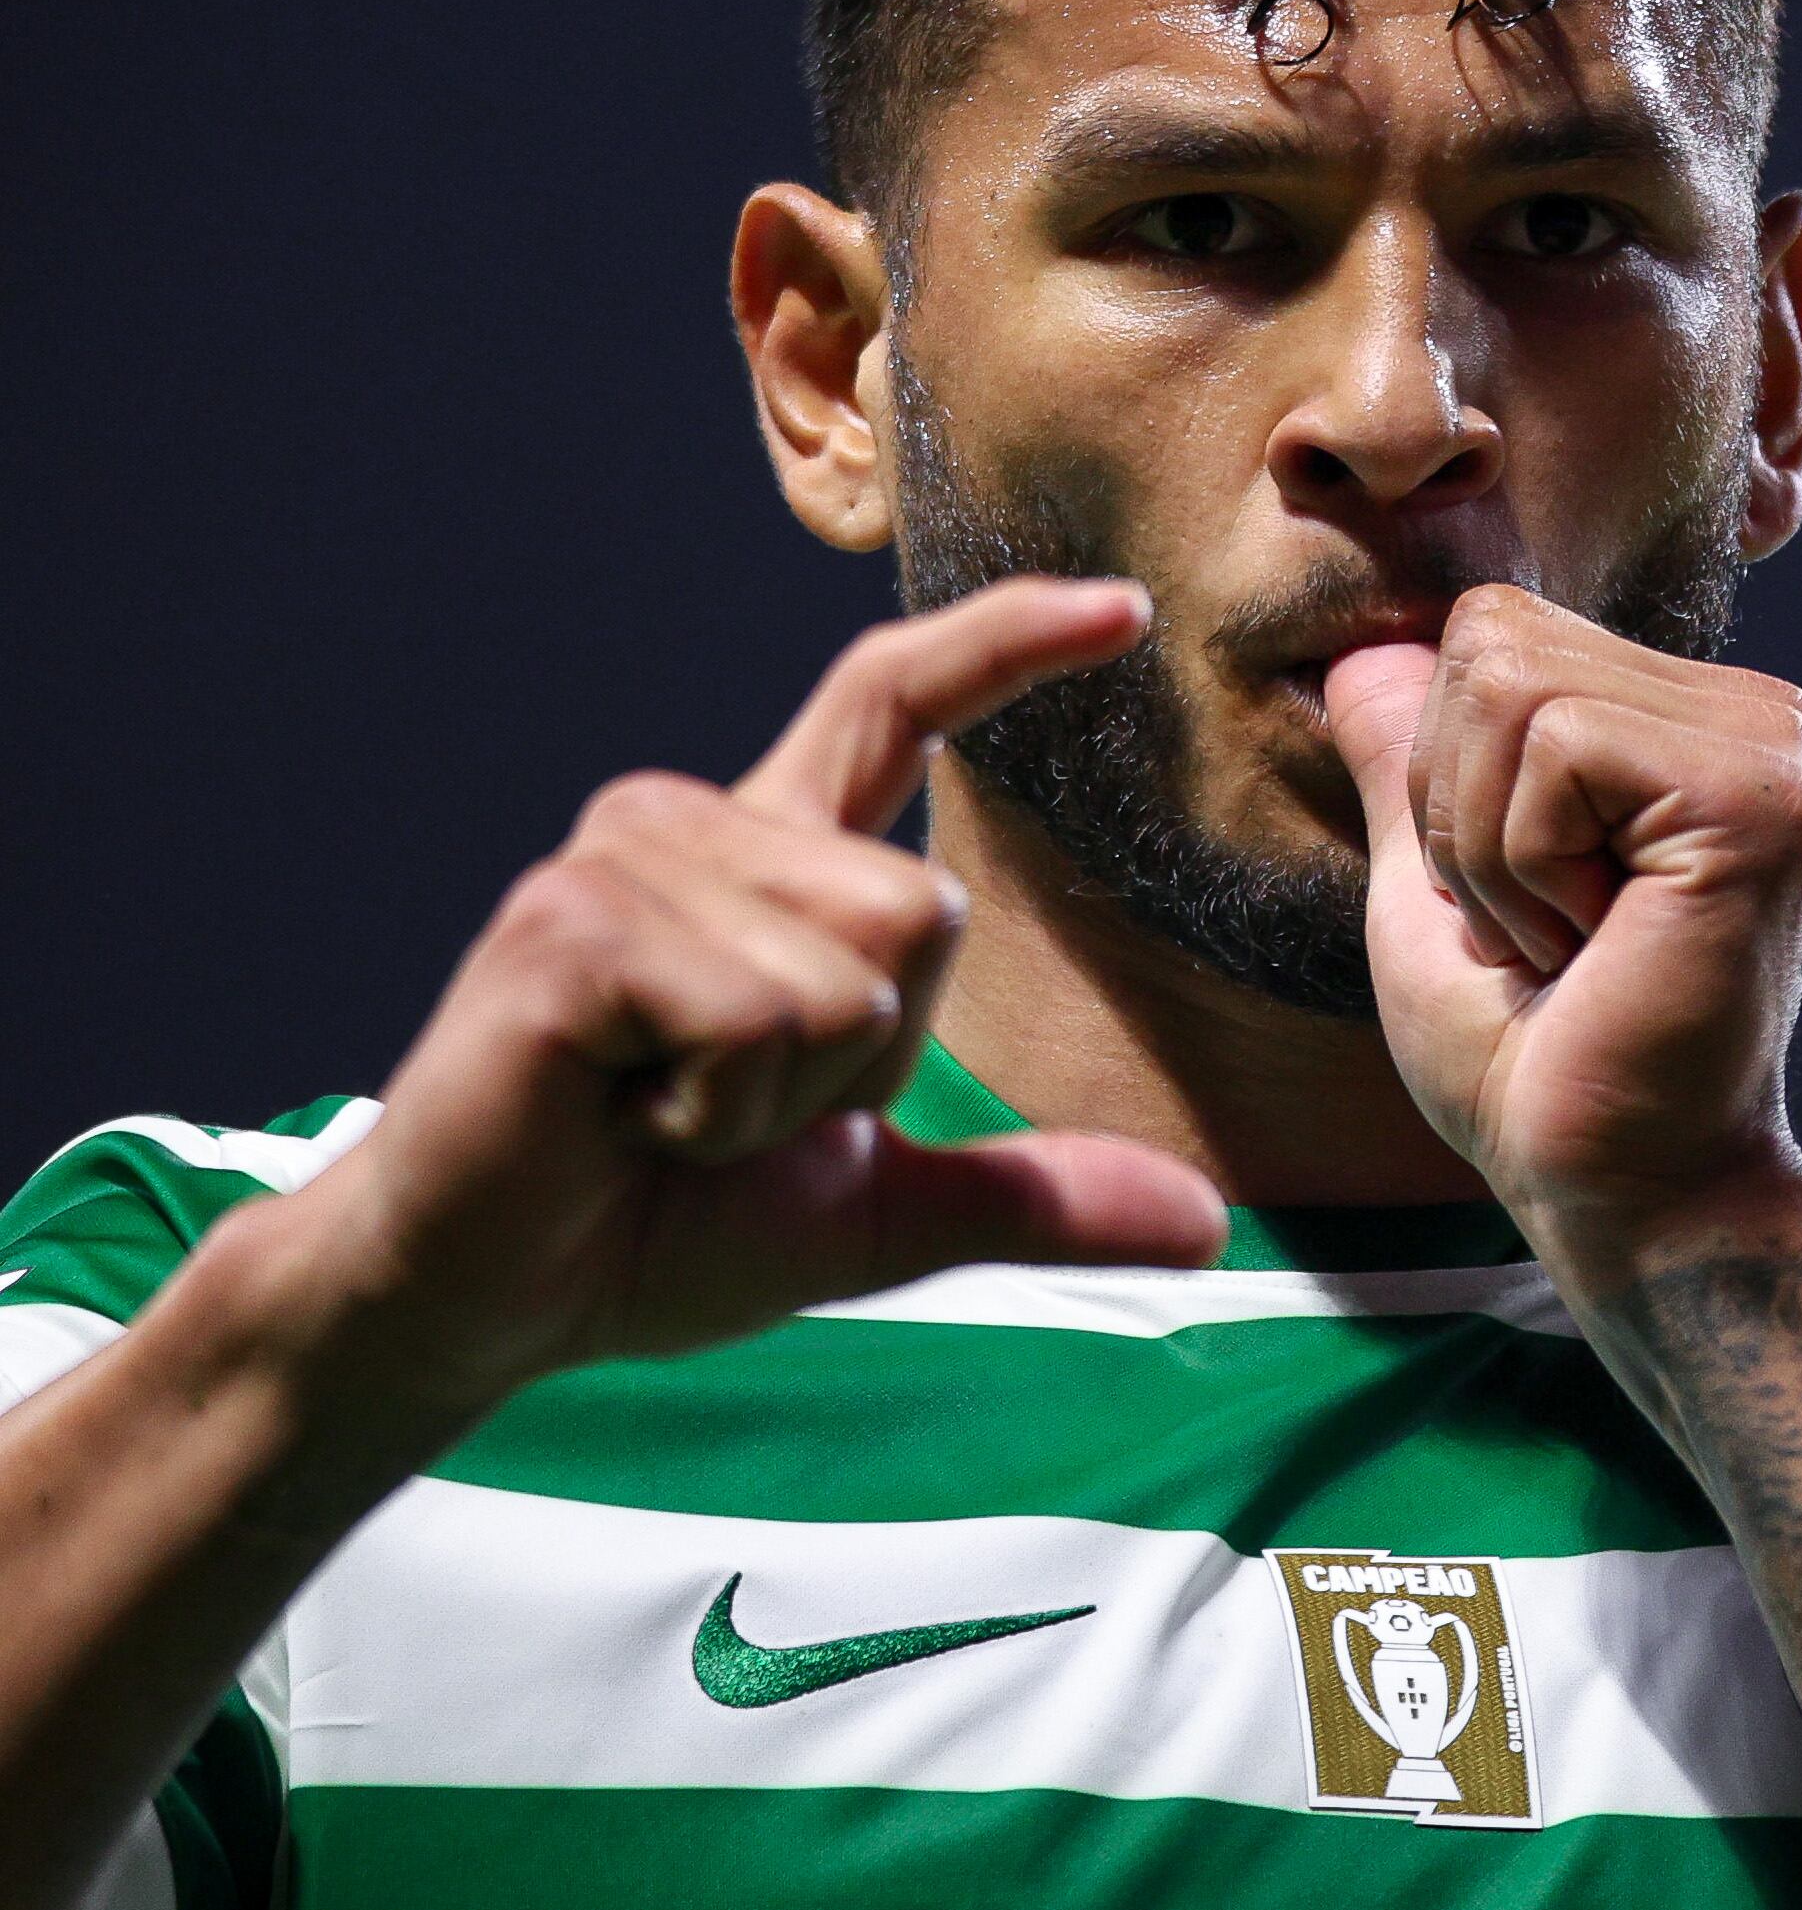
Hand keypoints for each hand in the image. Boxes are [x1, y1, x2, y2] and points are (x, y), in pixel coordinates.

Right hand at [264, 578, 1224, 1428]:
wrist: (488, 1301)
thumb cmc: (657, 1230)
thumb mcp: (878, 1208)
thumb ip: (1032, 1194)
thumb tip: (1205, 1226)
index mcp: (772, 860)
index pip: (897, 702)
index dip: (1010, 645)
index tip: (1125, 608)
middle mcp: (699, 822)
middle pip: (921, 907)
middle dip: (862, 1060)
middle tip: (724, 1108)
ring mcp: (629, 859)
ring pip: (852, 969)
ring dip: (782, 1094)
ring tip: (664, 1112)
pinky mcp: (575, 925)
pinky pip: (762, 1013)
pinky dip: (720, 1108)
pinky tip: (624, 1117)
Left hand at [1325, 586, 1801, 1260]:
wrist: (1618, 1190)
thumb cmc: (1532, 1061)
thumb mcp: (1438, 886)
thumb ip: (1413, 763)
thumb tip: (1355, 649)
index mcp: (1692, 721)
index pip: (1493, 631)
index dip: (1449, 775)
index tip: (1520, 903)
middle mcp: (1753, 714)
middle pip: (1492, 639)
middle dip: (1460, 805)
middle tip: (1541, 929)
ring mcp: (1768, 745)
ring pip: (1510, 685)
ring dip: (1492, 848)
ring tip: (1569, 940)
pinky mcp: (1758, 795)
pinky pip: (1556, 745)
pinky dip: (1528, 866)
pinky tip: (1598, 945)